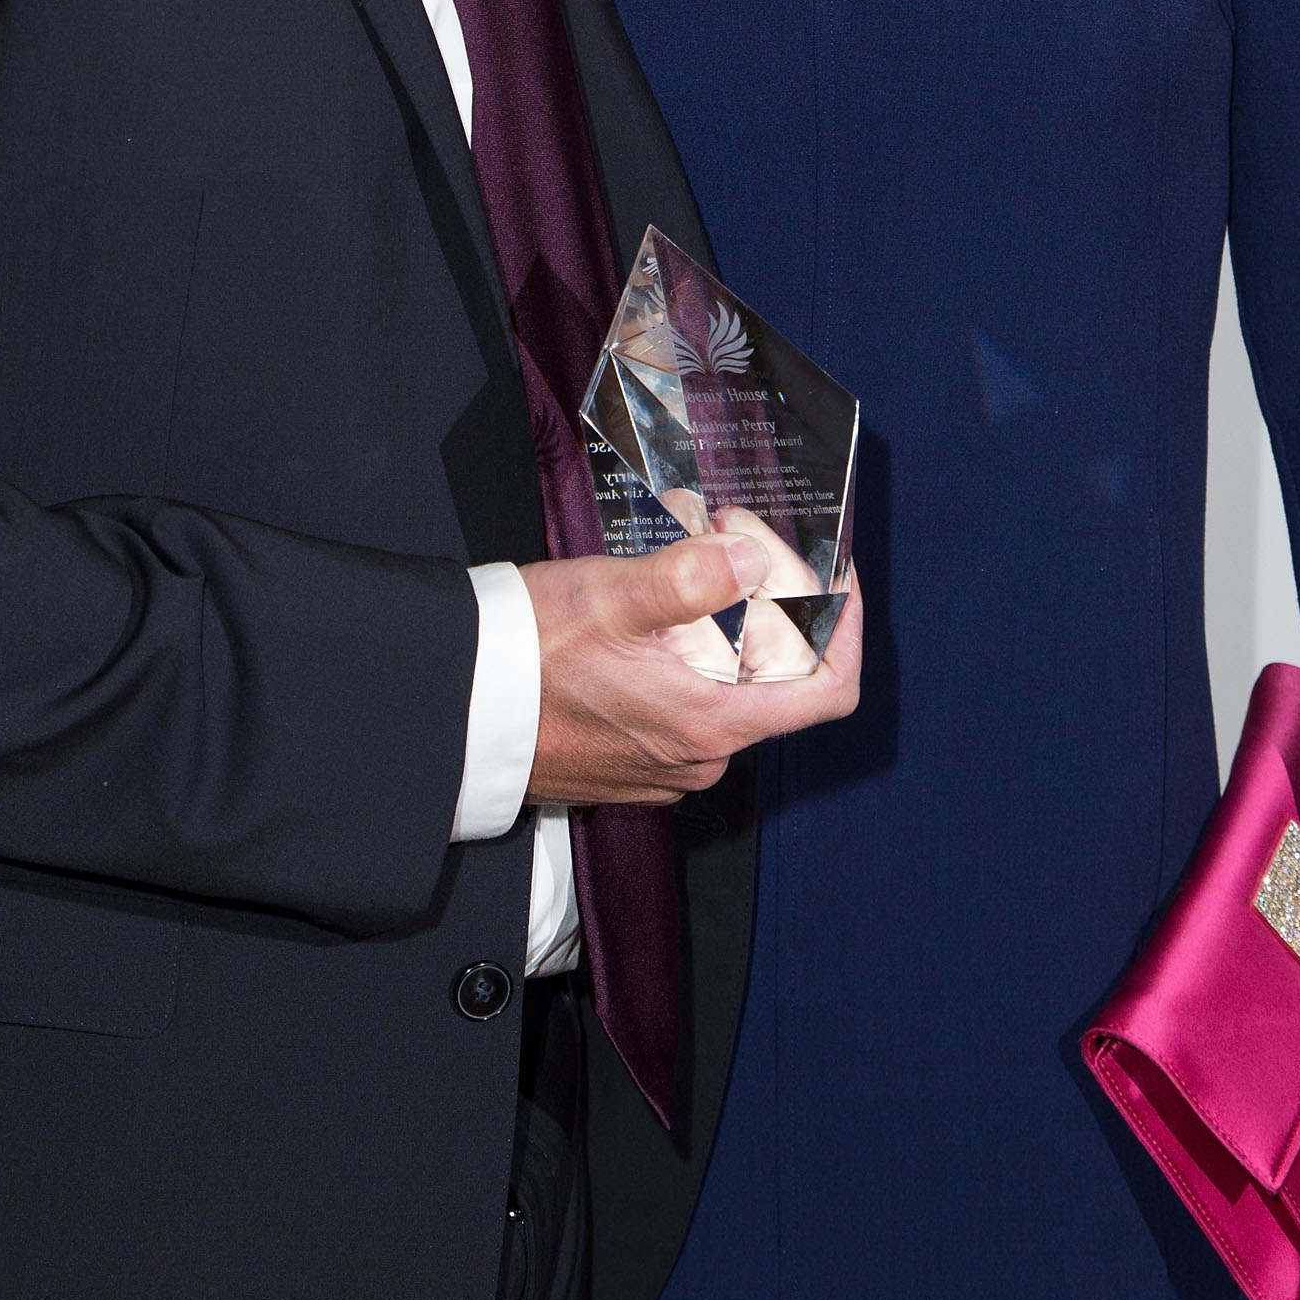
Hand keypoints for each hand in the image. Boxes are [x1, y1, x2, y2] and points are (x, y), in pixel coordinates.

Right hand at [521, 536, 860, 807]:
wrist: (453, 715)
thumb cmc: (525, 654)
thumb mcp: (608, 597)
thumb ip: (687, 579)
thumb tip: (753, 559)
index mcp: (712, 722)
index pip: (830, 691)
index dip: (846, 627)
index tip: (835, 574)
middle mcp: (701, 757)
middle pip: (778, 678)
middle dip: (770, 600)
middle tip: (729, 534)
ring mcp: (668, 766)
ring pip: (730, 687)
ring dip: (724, 622)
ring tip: (682, 557)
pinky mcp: (635, 763)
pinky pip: (689, 705)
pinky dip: (688, 653)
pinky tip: (648, 611)